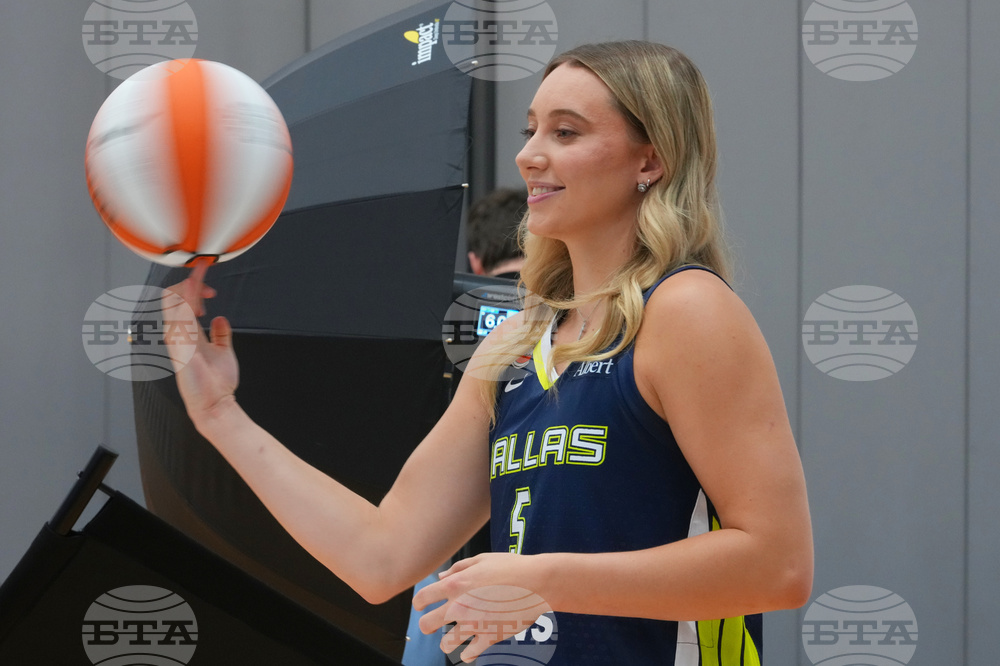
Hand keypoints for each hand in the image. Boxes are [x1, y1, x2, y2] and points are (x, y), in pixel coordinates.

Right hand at [164, 260, 238, 426]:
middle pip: (172, 297)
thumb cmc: (217, 382)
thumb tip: (219, 319)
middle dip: (189, 284)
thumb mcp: (222, 351)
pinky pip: (179, 316)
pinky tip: (198, 291)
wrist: (216, 403)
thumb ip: (220, 334)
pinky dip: (188, 300)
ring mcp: (177, 339)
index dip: (192, 288)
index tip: (209, 287)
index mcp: (186, 334)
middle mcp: (178, 334)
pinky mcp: (181, 344)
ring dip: (189, 288)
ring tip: (206, 286)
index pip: (181, 303)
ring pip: (172, 302)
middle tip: (208, 286)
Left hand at [413, 553, 551, 662]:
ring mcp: (474, 624)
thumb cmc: (511, 567)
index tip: (422, 605)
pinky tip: (469, 650)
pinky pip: (470, 654)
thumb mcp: (482, 560)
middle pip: (427, 625)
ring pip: (446, 643)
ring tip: (451, 640)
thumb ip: (458, 569)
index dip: (419, 602)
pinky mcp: (489, 637)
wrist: (538, 582)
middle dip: (426, 625)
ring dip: (447, 642)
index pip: (422, 598)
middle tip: (432, 624)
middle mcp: (459, 606)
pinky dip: (468, 654)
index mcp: (455, 585)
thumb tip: (441, 577)